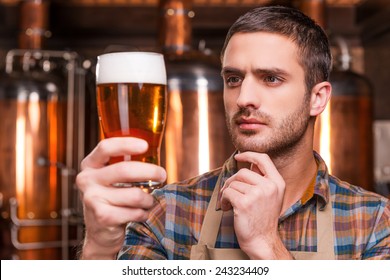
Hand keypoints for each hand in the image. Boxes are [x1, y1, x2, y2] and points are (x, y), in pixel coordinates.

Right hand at [76, 137, 165, 258]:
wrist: (101, 232)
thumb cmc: (113, 199)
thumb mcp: (113, 178)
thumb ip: (126, 163)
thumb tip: (154, 151)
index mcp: (90, 165)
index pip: (106, 147)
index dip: (126, 144)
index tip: (145, 146)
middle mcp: (86, 179)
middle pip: (124, 170)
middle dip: (150, 171)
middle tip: (162, 175)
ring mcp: (92, 198)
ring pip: (134, 194)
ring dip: (148, 199)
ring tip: (147, 202)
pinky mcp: (101, 216)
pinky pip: (134, 212)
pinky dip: (143, 214)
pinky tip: (140, 214)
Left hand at [220, 152, 291, 258]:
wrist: (262, 240)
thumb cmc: (263, 218)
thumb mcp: (271, 196)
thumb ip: (263, 179)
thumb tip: (249, 162)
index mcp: (278, 183)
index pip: (263, 159)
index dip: (249, 154)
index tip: (238, 156)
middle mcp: (269, 187)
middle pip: (243, 172)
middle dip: (232, 181)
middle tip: (229, 193)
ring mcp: (257, 194)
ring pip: (233, 183)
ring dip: (227, 193)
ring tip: (230, 204)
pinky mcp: (244, 203)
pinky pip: (227, 193)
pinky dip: (223, 200)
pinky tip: (227, 208)